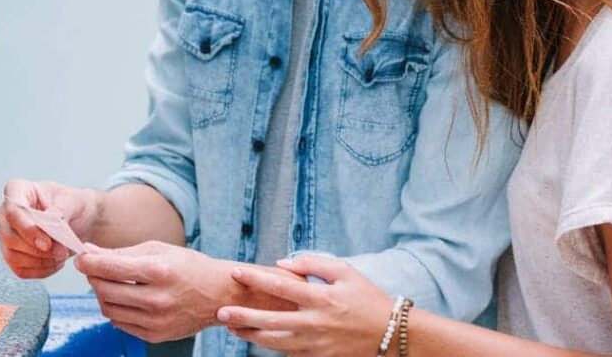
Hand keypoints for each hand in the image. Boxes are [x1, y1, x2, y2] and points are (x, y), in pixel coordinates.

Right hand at [0, 179, 101, 278]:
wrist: (81, 220)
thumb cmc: (73, 205)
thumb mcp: (73, 201)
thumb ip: (59, 210)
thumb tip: (48, 220)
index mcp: (18, 190)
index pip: (12, 210)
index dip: (27, 229)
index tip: (47, 243)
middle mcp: (6, 212)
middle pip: (9, 236)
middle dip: (36, 249)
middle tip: (61, 252)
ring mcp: (7, 234)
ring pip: (12, 255)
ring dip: (40, 261)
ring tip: (61, 255)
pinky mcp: (12, 253)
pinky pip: (19, 269)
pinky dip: (40, 270)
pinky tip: (55, 262)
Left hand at [74, 241, 235, 342]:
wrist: (218, 294)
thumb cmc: (189, 267)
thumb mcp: (158, 250)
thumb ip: (121, 253)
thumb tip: (90, 252)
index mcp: (158, 270)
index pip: (109, 268)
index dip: (88, 263)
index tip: (80, 258)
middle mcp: (157, 298)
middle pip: (104, 290)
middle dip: (93, 277)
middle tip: (95, 269)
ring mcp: (156, 321)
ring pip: (108, 309)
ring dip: (102, 294)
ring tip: (112, 284)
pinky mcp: (155, 335)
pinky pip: (120, 323)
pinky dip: (116, 310)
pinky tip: (125, 299)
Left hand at [218, 254, 392, 356]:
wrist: (391, 335)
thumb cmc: (367, 297)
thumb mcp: (345, 272)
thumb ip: (313, 264)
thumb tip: (281, 265)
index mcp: (322, 298)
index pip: (281, 286)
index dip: (256, 279)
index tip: (236, 272)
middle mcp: (317, 323)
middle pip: (272, 321)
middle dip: (244, 317)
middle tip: (220, 312)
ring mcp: (317, 344)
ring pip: (276, 343)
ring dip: (252, 336)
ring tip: (232, 329)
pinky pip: (290, 353)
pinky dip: (272, 346)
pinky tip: (257, 339)